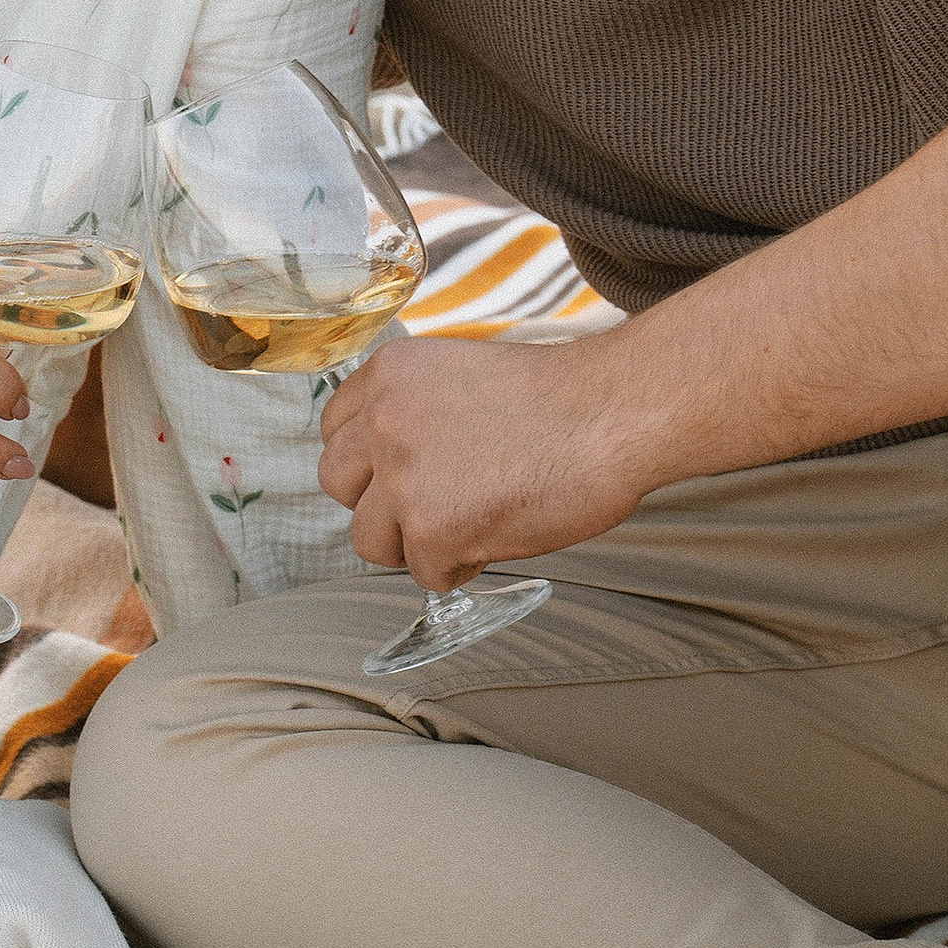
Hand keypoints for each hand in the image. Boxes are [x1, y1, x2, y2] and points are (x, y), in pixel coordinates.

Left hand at [318, 331, 647, 584]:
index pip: (334, 431)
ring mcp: (403, 476)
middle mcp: (383, 420)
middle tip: (434, 502)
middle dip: (379, 505)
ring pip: (369, 540)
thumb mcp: (460, 375)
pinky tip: (500, 531)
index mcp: (388, 374)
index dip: (367, 461)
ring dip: (416, 543)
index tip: (399, 471)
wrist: (613, 413)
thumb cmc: (559, 400)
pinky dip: (462, 566)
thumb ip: (413, 410)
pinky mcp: (433, 527)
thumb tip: (387, 466)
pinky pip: (425, 573)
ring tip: (472, 520)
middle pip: (337, 485)